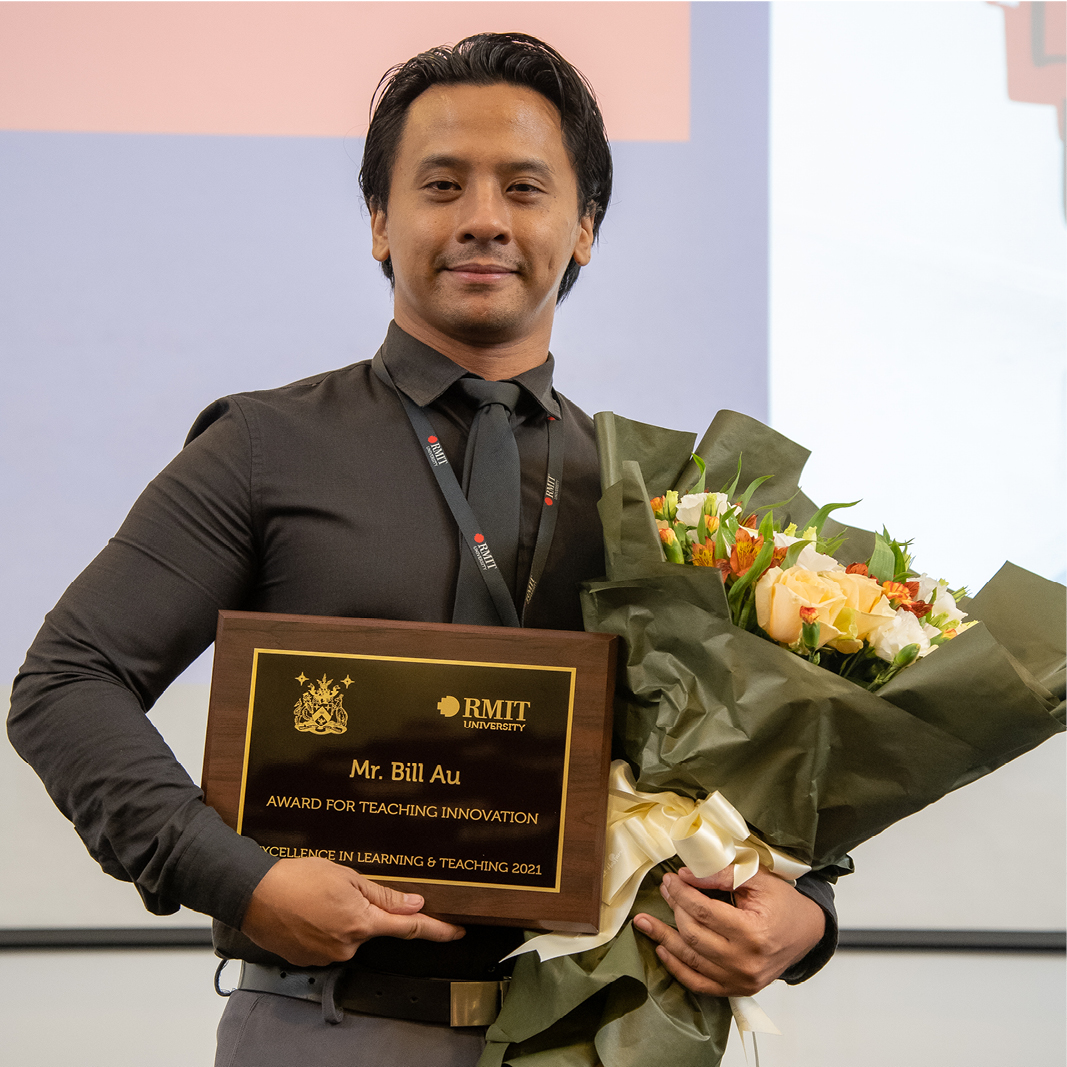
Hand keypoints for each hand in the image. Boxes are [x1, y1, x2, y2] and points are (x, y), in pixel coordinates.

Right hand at [240, 858, 464, 965]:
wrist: (253, 894)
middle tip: (340, 890)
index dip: (437, 930)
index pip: (410, 929)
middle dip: (365, 910)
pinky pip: (329, 943)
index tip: (457, 932)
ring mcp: (327, 956)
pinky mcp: (309, 960)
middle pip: (373, 929)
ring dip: (343, 918)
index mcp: (362, 923)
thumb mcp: (346, 877)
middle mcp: (348, 946)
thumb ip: (382, 895)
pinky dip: (325, 927)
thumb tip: (413, 905)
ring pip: (349, 935)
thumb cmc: (297, 879)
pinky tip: (310, 911)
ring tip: (318, 897)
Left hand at [632, 866, 824, 996]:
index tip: (671, 878)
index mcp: (753, 933)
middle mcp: (745, 962)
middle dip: (673, 908)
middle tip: (665, 889)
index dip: (682, 893)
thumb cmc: (783, 903)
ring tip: (644, 921)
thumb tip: (687, 874)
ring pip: (690, 959)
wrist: (806, 932)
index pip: (704, 912)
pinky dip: (676, 967)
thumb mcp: (759, 879)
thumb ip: (723, 874)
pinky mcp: (736, 989)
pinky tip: (662, 948)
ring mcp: (740, 980)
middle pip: (693, 934)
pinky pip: (698, 983)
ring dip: (663, 938)